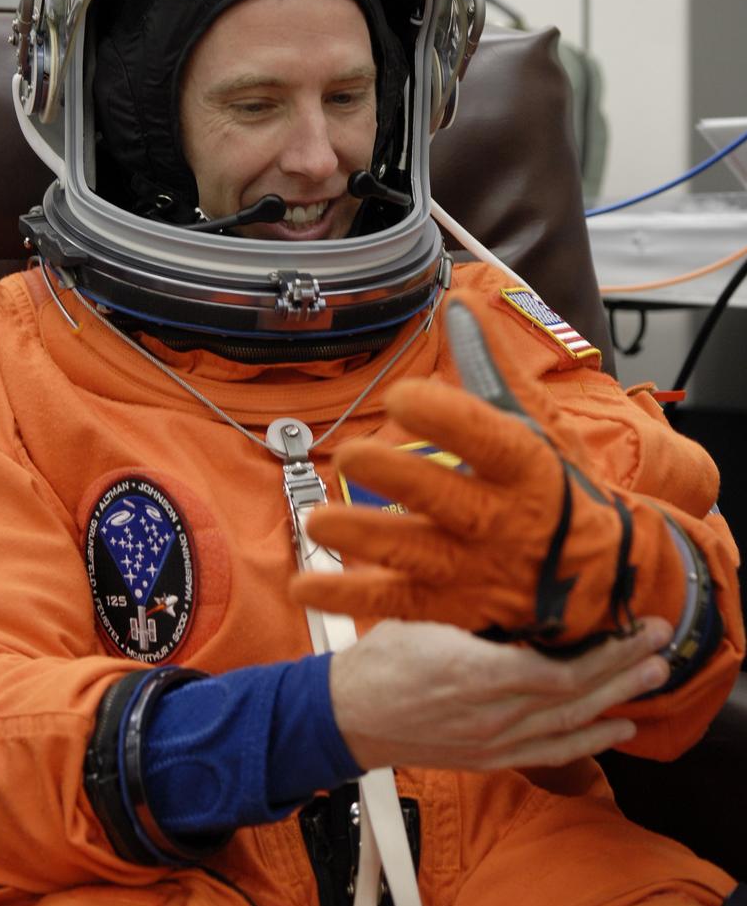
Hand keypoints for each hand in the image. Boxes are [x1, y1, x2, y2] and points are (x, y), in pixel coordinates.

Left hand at [292, 287, 688, 646]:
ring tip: (317, 520)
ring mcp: (476, 568)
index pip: (492, 441)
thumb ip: (493, 364)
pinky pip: (398, 604)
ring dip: (365, 540)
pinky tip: (304, 586)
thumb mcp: (539, 422)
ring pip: (417, 555)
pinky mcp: (453, 605)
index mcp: (529, 467)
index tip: (403, 395)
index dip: (448, 420)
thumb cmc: (560, 484)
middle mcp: (504, 520)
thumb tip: (460, 300)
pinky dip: (351, 598)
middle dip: (397, 478)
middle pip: (448, 500)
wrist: (603, 577)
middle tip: (349, 456)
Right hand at [330, 616, 672, 772]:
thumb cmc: (381, 659)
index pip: (562, 670)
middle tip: (662, 644)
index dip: (607, 652)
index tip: (637, 625)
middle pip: (577, 696)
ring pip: (571, 724)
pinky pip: (552, 752)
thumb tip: (526, 592)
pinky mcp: (490, 757)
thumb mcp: (426, 617)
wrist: (348, 715)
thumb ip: (478, 615)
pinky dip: (590, 741)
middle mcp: (492, 715)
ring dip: (618, 701)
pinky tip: (618, 728)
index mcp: (475, 673)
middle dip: (626, 669)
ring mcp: (493, 742)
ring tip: (654, 678)